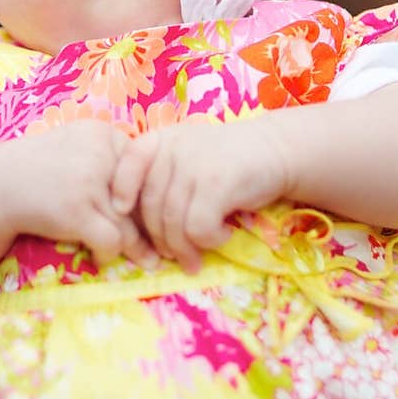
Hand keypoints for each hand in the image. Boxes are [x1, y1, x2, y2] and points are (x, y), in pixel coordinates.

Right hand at [4, 120, 159, 269]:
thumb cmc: (40, 169)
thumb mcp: (77, 147)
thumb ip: (111, 160)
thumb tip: (156, 192)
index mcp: (103, 134)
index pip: (144, 167)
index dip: (149, 194)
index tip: (152, 215)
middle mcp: (99, 153)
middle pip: (141, 196)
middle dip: (149, 223)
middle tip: (161, 244)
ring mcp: (88, 182)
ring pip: (130, 222)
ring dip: (137, 246)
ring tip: (146, 259)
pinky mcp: (76, 212)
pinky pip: (113, 241)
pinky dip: (109, 253)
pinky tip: (100, 255)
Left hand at [111, 116, 288, 273]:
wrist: (276, 150)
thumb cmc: (228, 160)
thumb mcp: (188, 156)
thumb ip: (162, 177)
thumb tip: (134, 228)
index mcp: (163, 139)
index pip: (128, 162)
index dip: (121, 190)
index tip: (122, 213)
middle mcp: (175, 148)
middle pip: (150, 205)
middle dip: (159, 239)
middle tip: (173, 257)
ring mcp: (195, 165)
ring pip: (172, 222)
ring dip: (184, 249)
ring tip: (196, 258)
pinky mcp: (216, 184)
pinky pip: (197, 228)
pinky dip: (208, 241)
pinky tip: (222, 237)